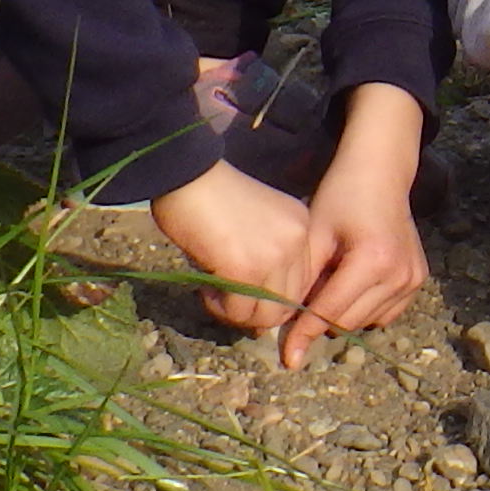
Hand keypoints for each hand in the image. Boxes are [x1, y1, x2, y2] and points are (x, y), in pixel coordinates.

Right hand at [147, 163, 329, 335]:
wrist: (186, 174)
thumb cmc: (211, 195)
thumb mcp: (257, 222)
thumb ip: (269, 257)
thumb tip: (262, 310)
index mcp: (302, 227)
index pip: (303, 283)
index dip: (274, 297)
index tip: (248, 293)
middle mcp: (296, 241)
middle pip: (289, 303)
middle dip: (257, 311)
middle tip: (228, 298)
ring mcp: (275, 256)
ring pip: (267, 316)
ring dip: (238, 314)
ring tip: (215, 294)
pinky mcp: (246, 270)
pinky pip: (239, 312)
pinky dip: (220, 309)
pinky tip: (206, 290)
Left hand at [278, 82, 429, 369]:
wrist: (380, 174)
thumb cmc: (340, 197)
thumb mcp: (314, 235)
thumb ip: (302, 281)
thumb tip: (283, 323)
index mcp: (373, 260)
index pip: (331, 311)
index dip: (304, 332)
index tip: (287, 357)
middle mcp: (400, 274)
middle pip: (348, 322)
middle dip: (321, 318)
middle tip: (302, 299)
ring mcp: (413, 279)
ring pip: (366, 321)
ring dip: (343, 312)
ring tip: (331, 280)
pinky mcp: (418, 280)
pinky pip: (384, 313)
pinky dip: (364, 308)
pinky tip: (353, 283)